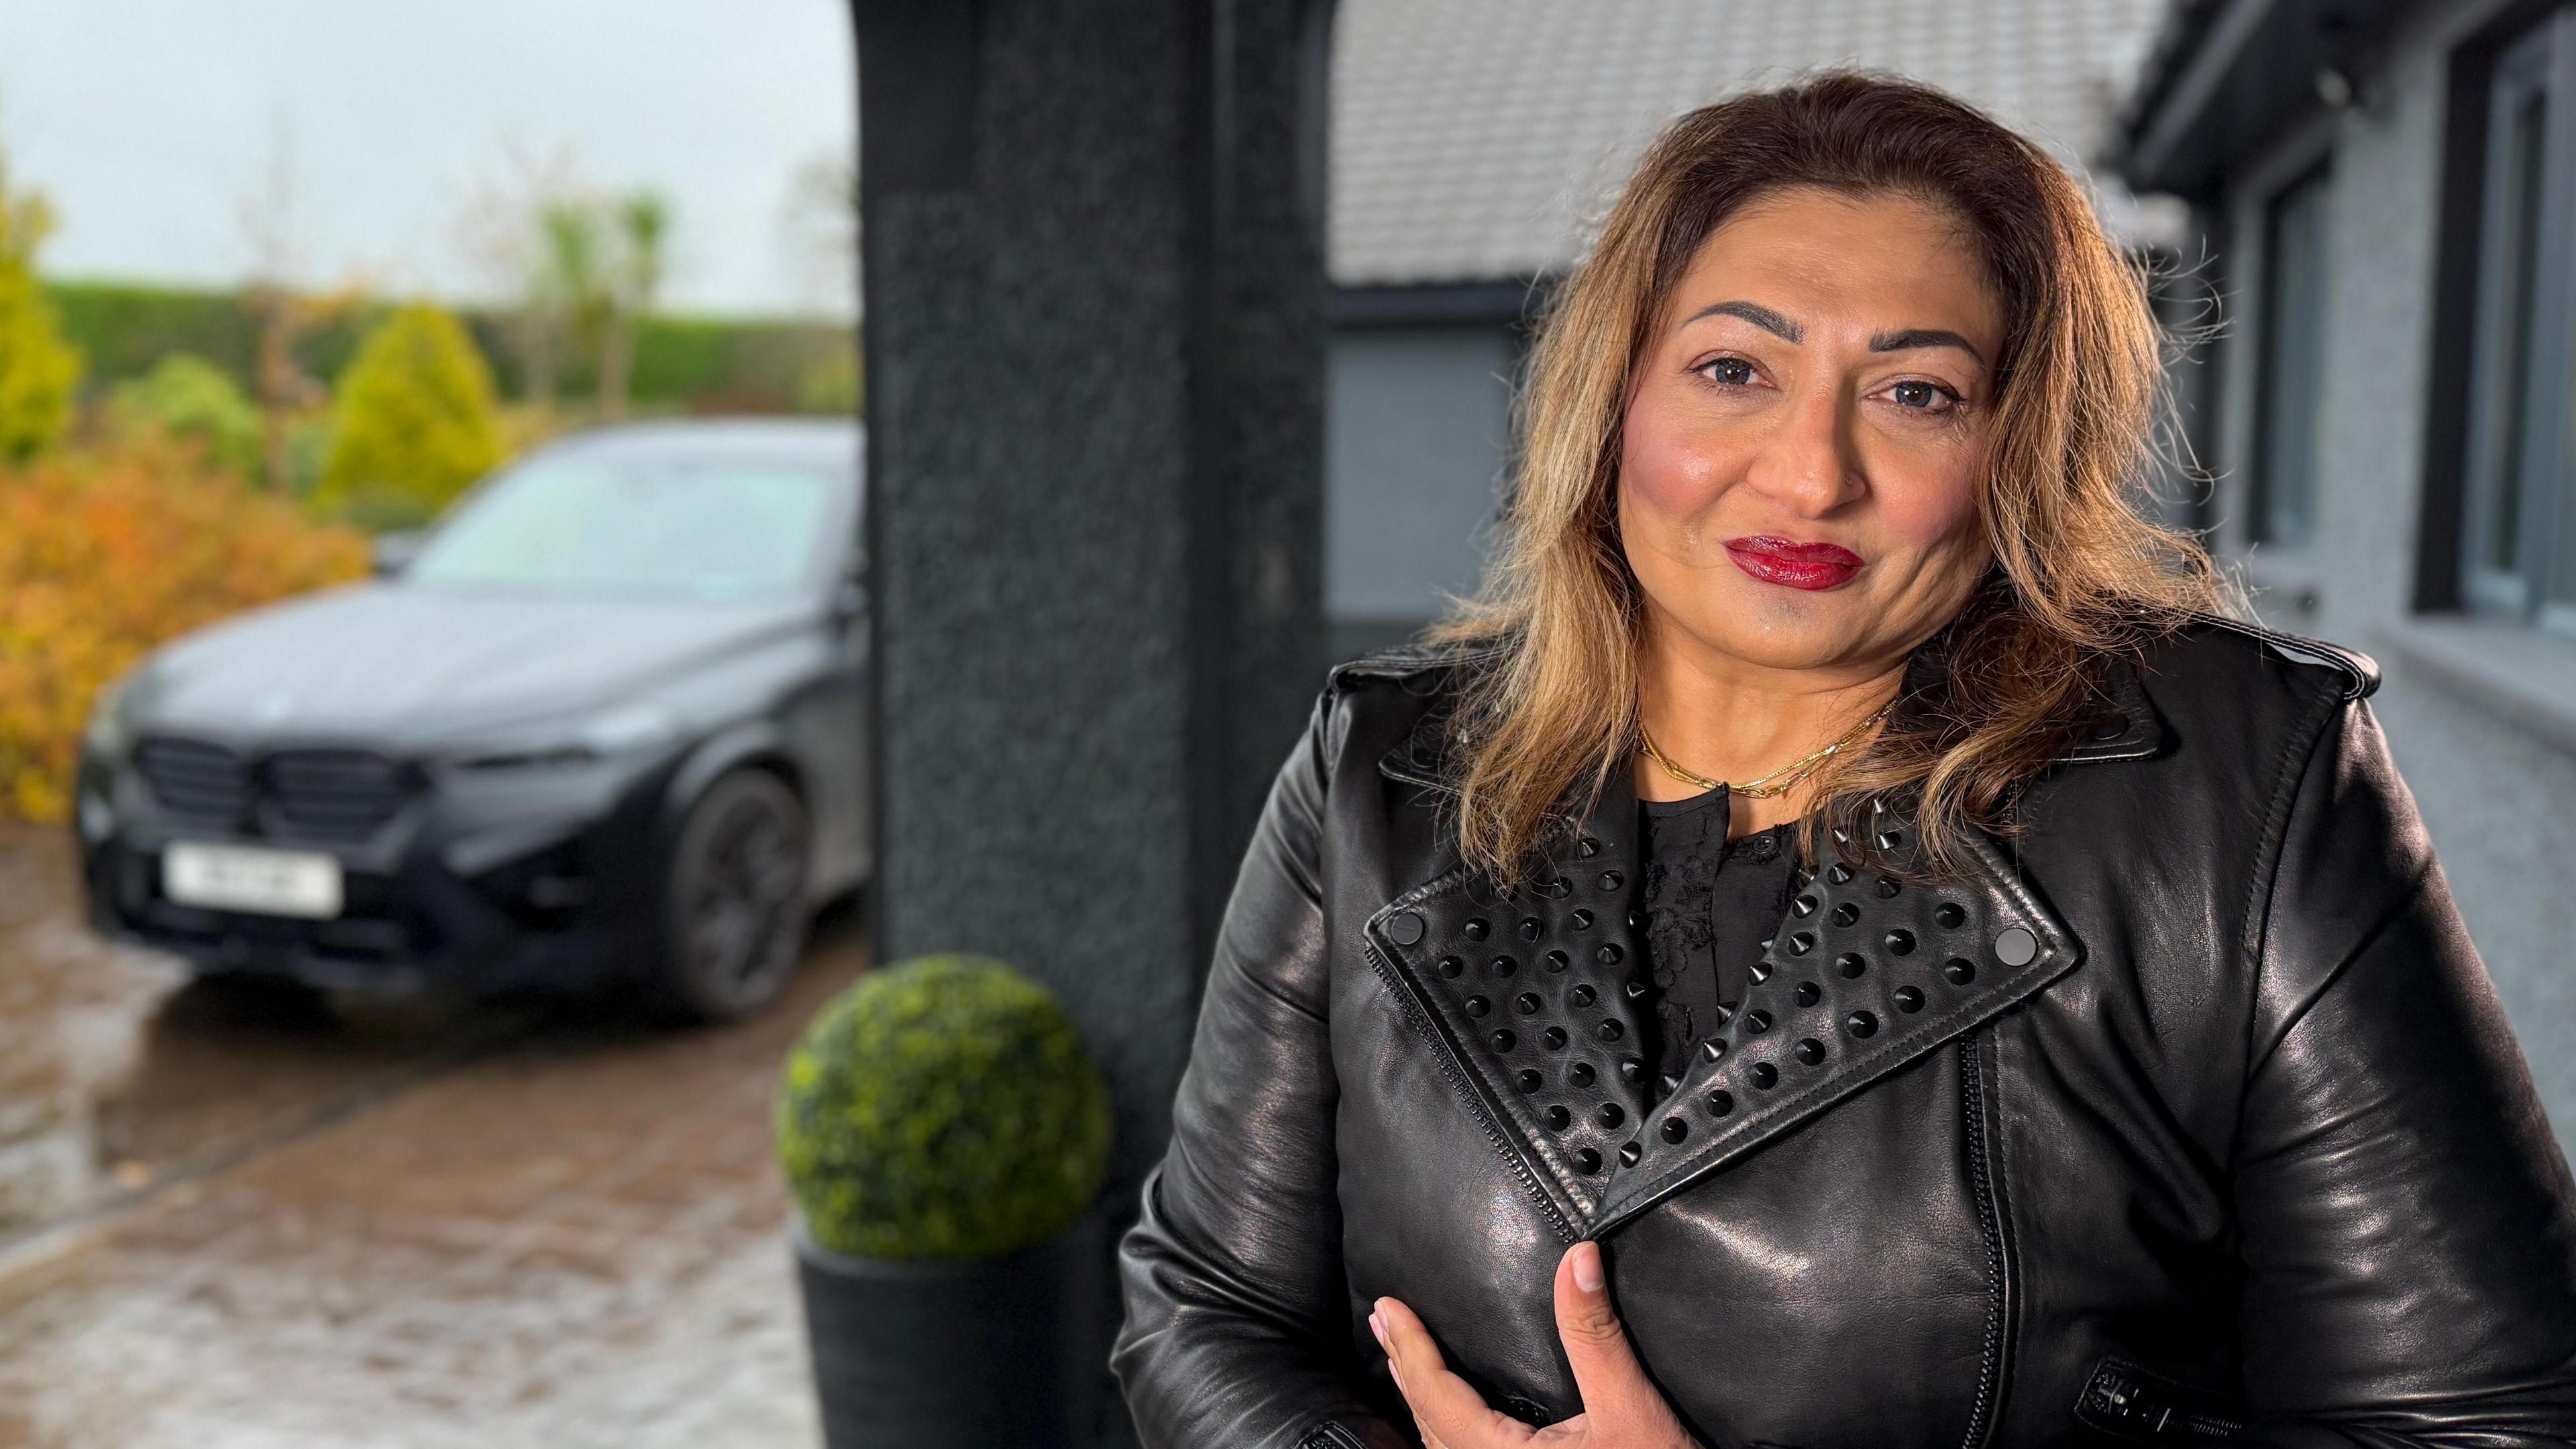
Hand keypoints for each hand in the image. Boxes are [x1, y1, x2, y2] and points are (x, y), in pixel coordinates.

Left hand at [1368, 1241, 1701, 1448]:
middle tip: (1384, 1323)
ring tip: (1408, 1361)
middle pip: (1431, 1422)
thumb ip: (1595, 1337)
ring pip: (1445, 1447)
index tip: (1388, 1307)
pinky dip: (1448, 1427)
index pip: (1438, 1396)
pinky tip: (1455, 1416)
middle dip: (1406, 1368)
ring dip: (1424, 1400)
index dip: (1410, 1349)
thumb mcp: (1631, 1409)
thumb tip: (1578, 1258)